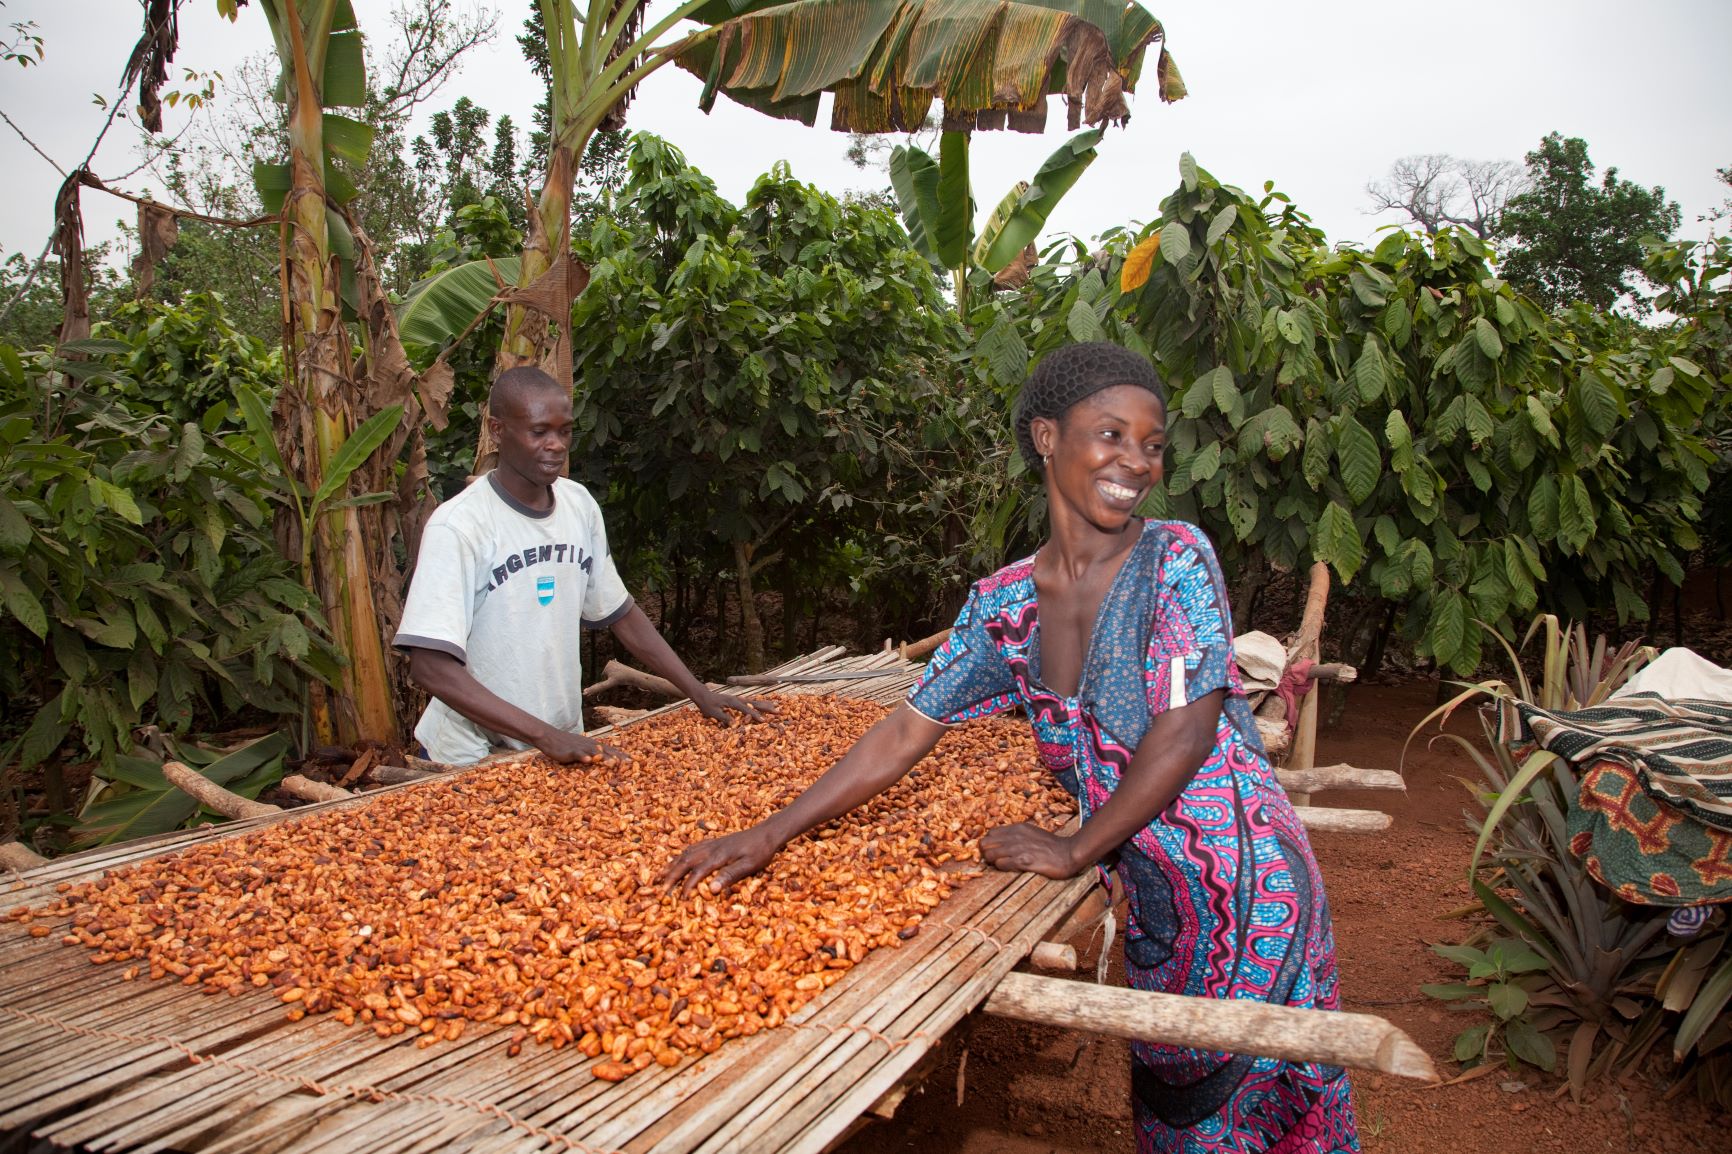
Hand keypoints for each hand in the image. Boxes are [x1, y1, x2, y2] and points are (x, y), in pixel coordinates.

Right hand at [537, 729, 628, 766]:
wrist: (551, 737)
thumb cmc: (567, 744)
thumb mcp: (582, 748)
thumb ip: (592, 753)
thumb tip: (602, 760)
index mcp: (594, 745)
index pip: (611, 750)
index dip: (621, 755)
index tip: (632, 761)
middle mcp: (590, 745)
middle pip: (607, 751)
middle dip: (618, 757)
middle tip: (630, 764)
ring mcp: (581, 747)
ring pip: (594, 752)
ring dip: (604, 758)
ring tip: (613, 763)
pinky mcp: (571, 751)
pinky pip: (578, 754)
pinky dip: (583, 757)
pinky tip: (588, 761)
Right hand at [660, 827, 780, 896]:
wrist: (766, 833)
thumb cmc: (761, 851)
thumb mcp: (750, 866)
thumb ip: (730, 875)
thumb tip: (711, 889)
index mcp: (719, 856)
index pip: (697, 873)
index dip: (687, 887)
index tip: (680, 900)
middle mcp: (711, 848)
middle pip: (685, 862)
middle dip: (671, 876)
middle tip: (660, 890)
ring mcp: (711, 844)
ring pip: (685, 854)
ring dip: (671, 865)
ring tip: (659, 876)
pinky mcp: (714, 842)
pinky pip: (692, 848)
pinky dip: (680, 856)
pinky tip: (677, 861)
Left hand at [692, 688, 775, 725]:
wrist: (702, 695)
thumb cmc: (707, 705)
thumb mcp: (713, 713)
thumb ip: (724, 717)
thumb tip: (734, 724)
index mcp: (733, 702)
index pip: (747, 710)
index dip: (755, 716)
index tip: (764, 721)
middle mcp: (738, 699)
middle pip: (755, 704)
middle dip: (767, 708)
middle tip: (778, 710)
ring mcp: (738, 699)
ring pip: (754, 702)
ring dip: (765, 704)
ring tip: (775, 705)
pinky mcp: (737, 700)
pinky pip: (750, 702)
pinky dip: (758, 703)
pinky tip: (763, 705)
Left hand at [979, 822, 1081, 878]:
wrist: (1068, 852)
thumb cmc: (1051, 845)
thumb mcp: (1032, 833)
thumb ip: (1017, 835)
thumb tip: (1002, 842)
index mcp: (1016, 827)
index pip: (990, 834)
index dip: (990, 844)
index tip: (995, 851)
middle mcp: (1014, 836)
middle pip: (985, 844)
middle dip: (987, 853)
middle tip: (996, 860)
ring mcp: (1018, 848)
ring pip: (989, 855)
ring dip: (993, 862)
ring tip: (1004, 865)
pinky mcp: (1023, 861)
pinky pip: (1001, 864)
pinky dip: (1002, 868)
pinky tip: (1012, 868)